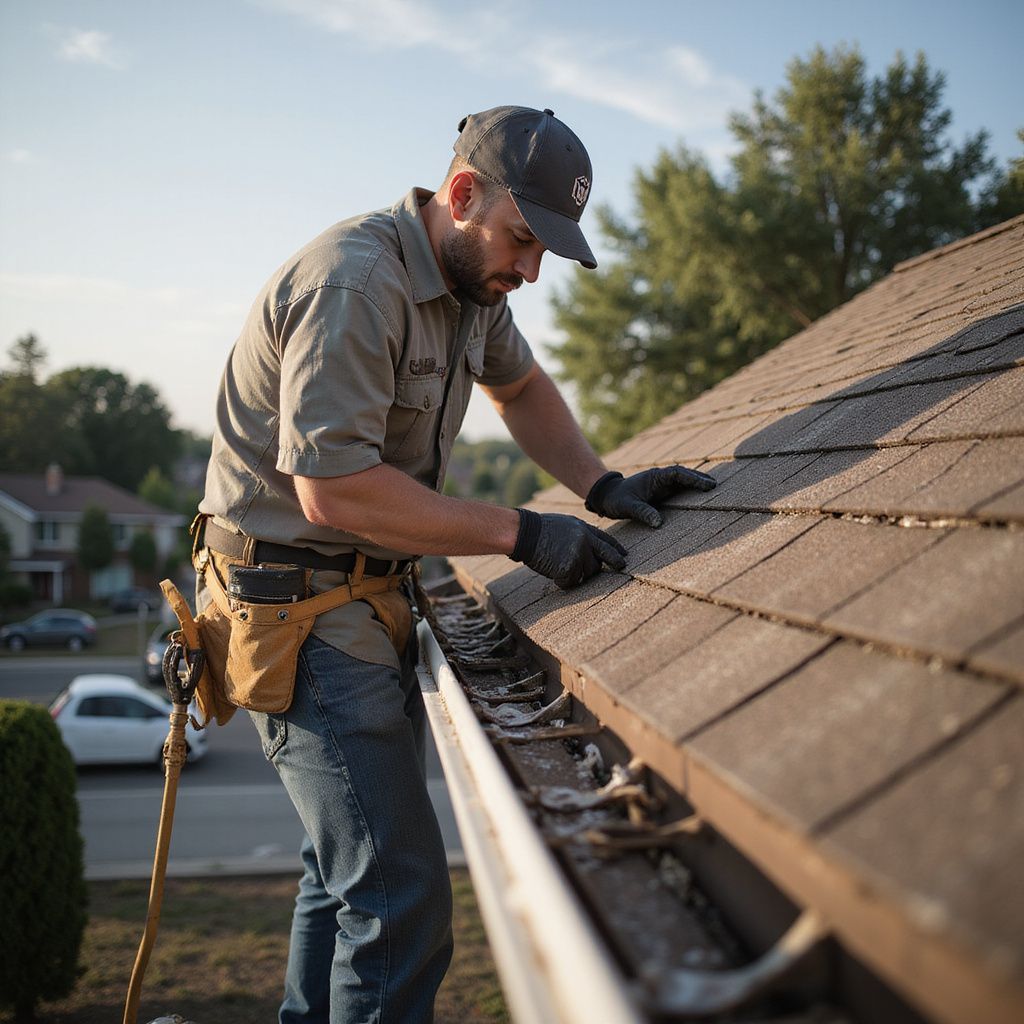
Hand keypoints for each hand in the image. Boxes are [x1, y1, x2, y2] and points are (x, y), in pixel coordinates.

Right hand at [512, 510, 626, 588]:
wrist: (525, 532)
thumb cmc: (540, 528)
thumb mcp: (566, 524)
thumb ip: (580, 534)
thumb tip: (591, 547)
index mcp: (584, 529)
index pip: (607, 540)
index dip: (616, 549)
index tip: (624, 556)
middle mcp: (585, 540)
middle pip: (605, 557)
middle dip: (614, 563)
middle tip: (621, 567)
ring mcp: (578, 554)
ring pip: (588, 573)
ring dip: (577, 575)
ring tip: (560, 566)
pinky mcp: (569, 567)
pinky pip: (571, 582)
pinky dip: (562, 581)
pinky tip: (553, 573)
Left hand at [585, 466, 715, 527]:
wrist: (607, 495)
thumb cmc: (616, 499)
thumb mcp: (628, 507)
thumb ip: (643, 513)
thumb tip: (659, 523)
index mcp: (654, 477)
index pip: (678, 474)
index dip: (694, 479)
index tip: (708, 485)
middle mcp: (660, 478)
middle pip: (684, 475)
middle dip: (700, 479)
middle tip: (716, 486)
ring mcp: (661, 484)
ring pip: (683, 481)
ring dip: (697, 483)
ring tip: (713, 489)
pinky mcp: (661, 492)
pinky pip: (678, 489)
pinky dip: (690, 490)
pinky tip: (699, 497)